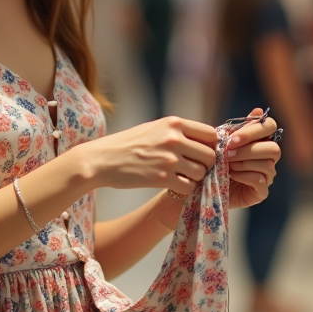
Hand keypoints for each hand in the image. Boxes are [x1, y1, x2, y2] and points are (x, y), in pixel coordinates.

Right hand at [70, 116, 218, 195]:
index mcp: (173, 123)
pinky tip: (174, 184)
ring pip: (201, 172)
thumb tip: (204, 142)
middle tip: (193, 167)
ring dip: (195, 177)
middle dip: (205, 164)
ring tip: (182, 176)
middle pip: (210, 155)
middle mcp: (174, 139)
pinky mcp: (162, 178)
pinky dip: (185, 188)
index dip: (211, 145)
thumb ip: (177, 133)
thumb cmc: (127, 144)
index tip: (202, 152)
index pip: (210, 134)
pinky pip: (189, 186)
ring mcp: (169, 159)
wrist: (101, 160)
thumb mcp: (153, 129)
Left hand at [224, 108, 280, 209]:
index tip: (233, 139)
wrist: (205, 186)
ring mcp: (268, 175)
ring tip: (227, 165)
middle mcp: (268, 157)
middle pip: (273, 148)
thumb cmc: (215, 161)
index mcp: (260, 140)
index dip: (254, 131)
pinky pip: (260, 180)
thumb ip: (238, 128)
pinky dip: (244, 176)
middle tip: (227, 153)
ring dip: (244, 163)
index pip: (270, 126)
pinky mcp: (262, 192)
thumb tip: (258, 110)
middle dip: (248, 150)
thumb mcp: (223, 142)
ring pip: (267, 164)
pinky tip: (231, 175)